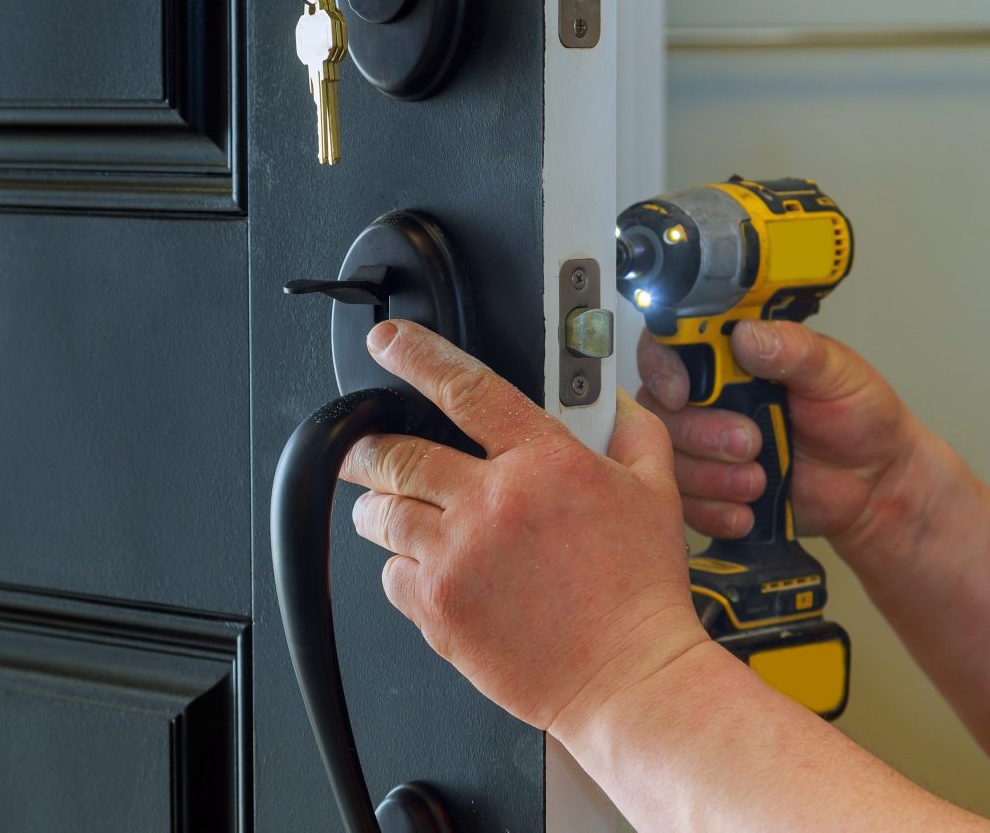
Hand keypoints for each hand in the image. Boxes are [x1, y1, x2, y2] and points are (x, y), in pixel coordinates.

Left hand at [340, 319, 705, 732]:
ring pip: (382, 512)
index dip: (417, 356)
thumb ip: (632, 429)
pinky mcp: (439, 610)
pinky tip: (427, 566)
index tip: (389, 343)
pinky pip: (390, 574)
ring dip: (377, 504)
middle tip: (365, 448)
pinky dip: (398, 564)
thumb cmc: (641, 592)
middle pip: (399, 453)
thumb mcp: (655, 491)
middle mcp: (492, 503)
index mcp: (544, 463)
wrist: (630, 677)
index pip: (467, 388)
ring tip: (389, 508)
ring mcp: (459, 558)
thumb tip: (611, 397)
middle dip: (369, 446)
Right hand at [636, 321, 921, 548]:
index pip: (667, 347)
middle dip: (701, 434)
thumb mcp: (836, 373)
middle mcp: (708, 398)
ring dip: (710, 477)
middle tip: (750, 443)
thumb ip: (793, 349)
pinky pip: (684, 503)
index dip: (662, 369)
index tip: (682, 393)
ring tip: (758, 481)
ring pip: (668, 459)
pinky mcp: (708, 489)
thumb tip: (746, 335)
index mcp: (730, 357)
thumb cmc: (860, 419)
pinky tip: (746, 510)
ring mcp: (704, 445)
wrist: (876, 487)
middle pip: (660, 411)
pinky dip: (714, 511)